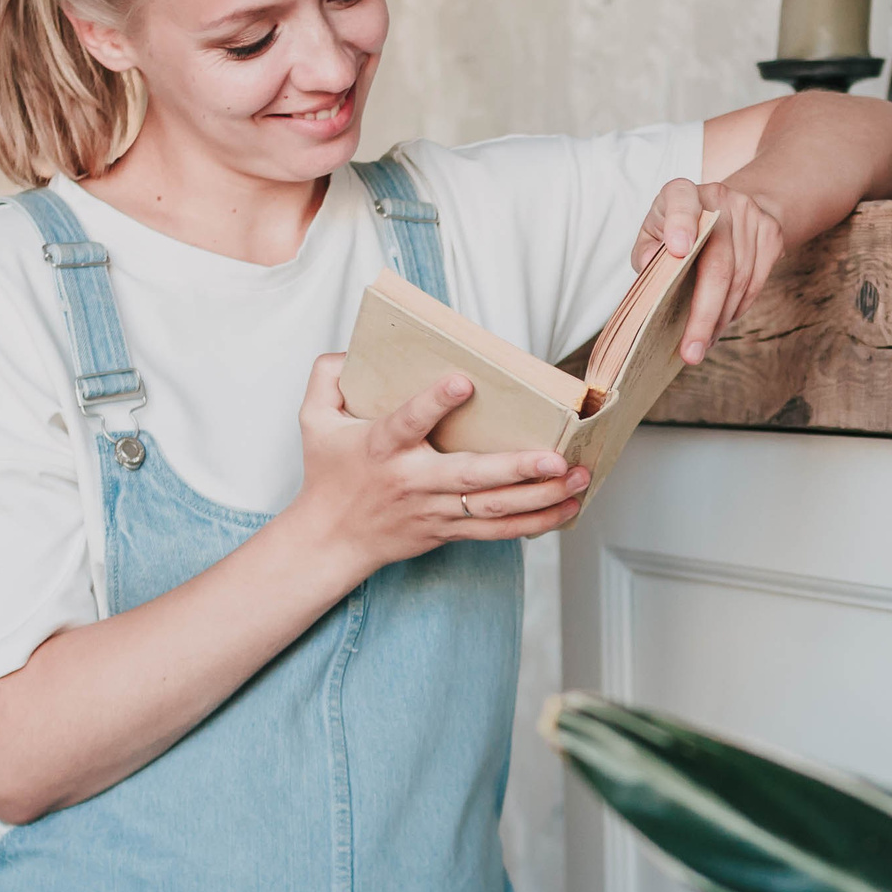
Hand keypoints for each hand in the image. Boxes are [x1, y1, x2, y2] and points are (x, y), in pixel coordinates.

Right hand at [286, 356, 587, 575]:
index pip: (407, 422)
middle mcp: (413, 481)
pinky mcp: (449, 530)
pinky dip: (535, 522)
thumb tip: (352, 351)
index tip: (463, 380)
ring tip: (578, 477)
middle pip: (468, 477)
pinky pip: (497, 531)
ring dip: (541, 496)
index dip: (433, 402)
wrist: (330, 541)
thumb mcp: (314, 420)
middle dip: (515, 468)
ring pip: (493, 508)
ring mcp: (435, 510)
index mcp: (381, 448)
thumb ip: (327, 378)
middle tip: (555, 457)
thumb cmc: (329, 475)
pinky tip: (567, 507)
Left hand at [633, 176, 785, 363]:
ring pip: (740, 279)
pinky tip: (721, 322)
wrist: (729, 209)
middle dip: (704, 312)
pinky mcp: (772, 233)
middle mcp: (719, 198)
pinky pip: (757, 282)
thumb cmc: (679, 229)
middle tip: (691, 350)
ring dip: (720, 319)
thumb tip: (649, 268)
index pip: (681, 201)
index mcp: (681, 193)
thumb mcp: (653, 234)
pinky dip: (738, 309)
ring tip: (702, 343)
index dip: (679, 223)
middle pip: (717, 261)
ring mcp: (751, 215)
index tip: (678, 249)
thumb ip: (647, 251)